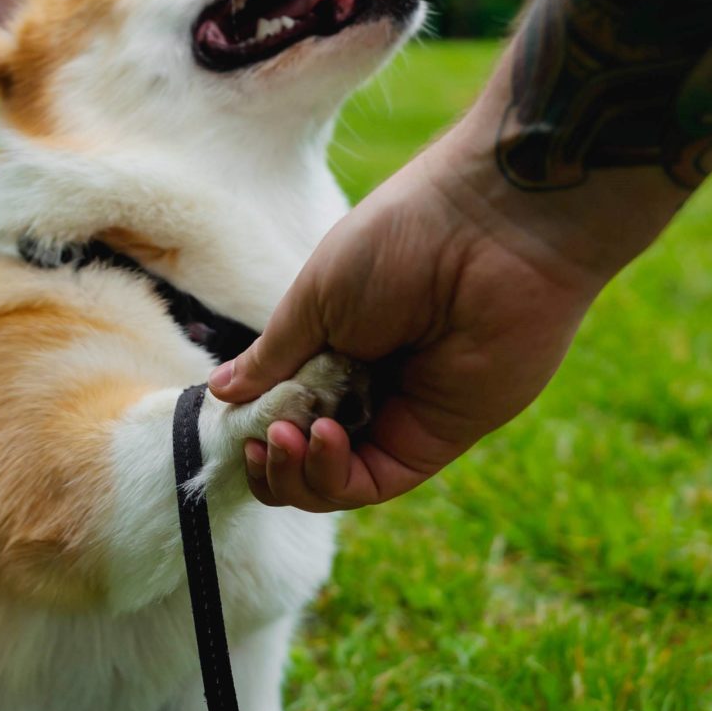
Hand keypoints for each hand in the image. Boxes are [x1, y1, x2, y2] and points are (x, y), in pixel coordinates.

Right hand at [209, 113, 683, 510]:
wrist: (490, 229)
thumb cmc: (400, 241)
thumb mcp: (316, 299)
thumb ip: (272, 358)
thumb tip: (221, 395)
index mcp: (337, 345)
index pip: (285, 411)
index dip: (257, 429)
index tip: (239, 421)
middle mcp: (369, 385)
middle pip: (306, 455)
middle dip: (272, 461)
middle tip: (261, 439)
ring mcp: (404, 414)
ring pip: (337, 480)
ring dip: (297, 474)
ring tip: (288, 438)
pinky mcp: (439, 437)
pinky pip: (377, 481)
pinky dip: (336, 476)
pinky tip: (323, 438)